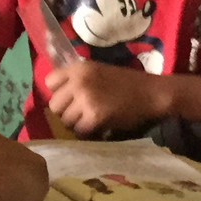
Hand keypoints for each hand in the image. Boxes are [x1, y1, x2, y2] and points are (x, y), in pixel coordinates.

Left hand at [45, 60, 167, 136]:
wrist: (150, 93)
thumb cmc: (126, 83)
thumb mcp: (98, 71)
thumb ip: (77, 79)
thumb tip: (58, 95)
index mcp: (79, 68)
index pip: (49, 82)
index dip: (58, 92)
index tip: (70, 98)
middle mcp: (79, 81)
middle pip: (54, 105)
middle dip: (65, 111)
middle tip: (80, 113)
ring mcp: (86, 98)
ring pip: (65, 120)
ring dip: (75, 124)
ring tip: (89, 121)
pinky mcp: (94, 115)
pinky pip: (78, 130)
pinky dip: (86, 133)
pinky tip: (96, 128)